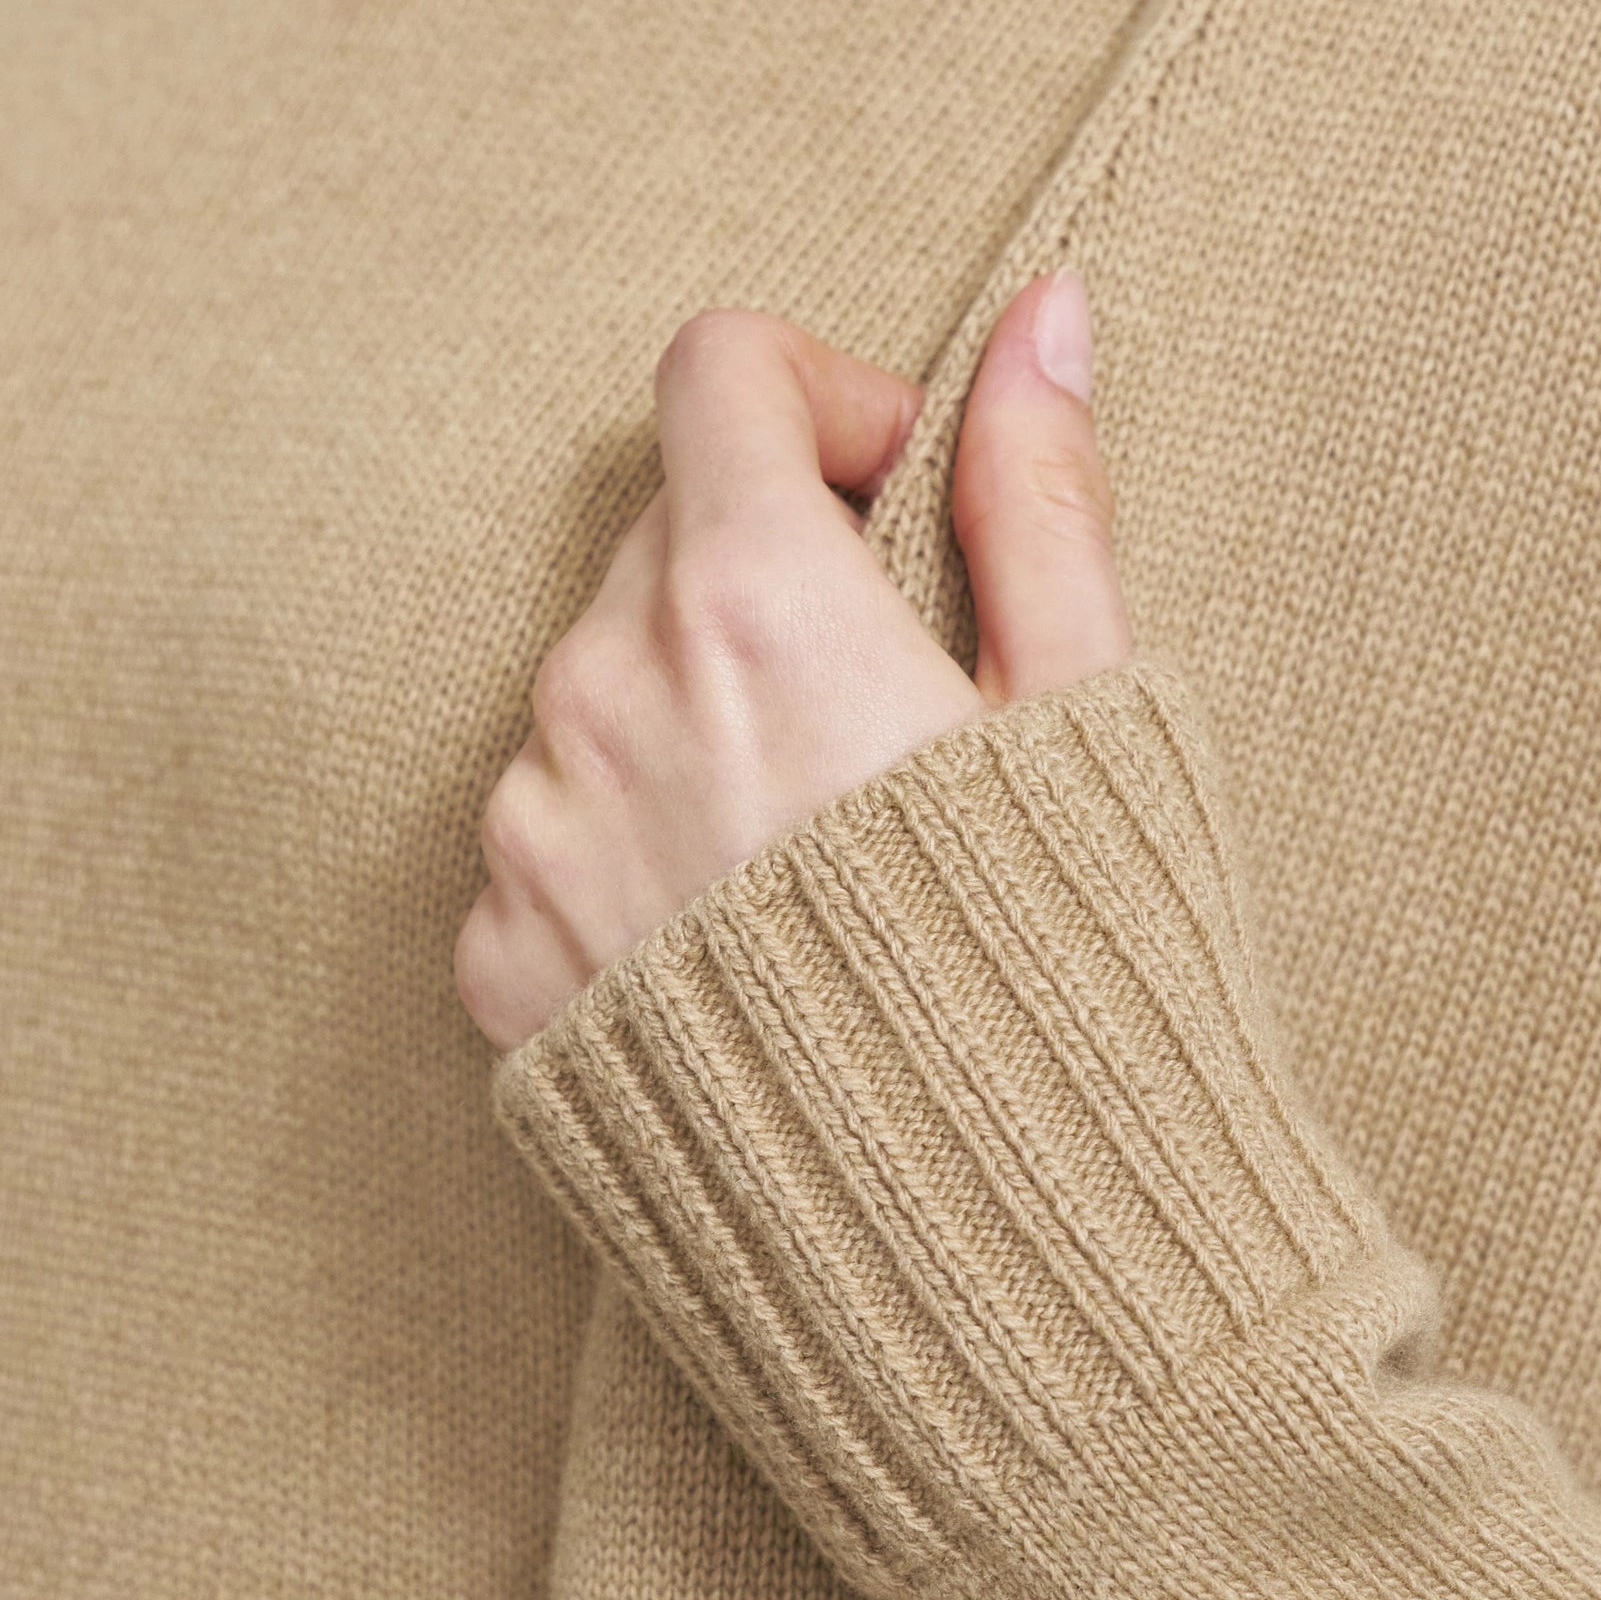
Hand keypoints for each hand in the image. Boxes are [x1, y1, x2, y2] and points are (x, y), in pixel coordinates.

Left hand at [455, 265, 1130, 1051]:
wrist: (996, 1288)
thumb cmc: (1083, 990)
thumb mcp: (1098, 717)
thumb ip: (1040, 495)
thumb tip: (1045, 311)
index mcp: (757, 606)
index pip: (719, 372)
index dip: (827, 401)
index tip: (906, 493)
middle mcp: (606, 700)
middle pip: (667, 535)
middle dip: (778, 568)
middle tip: (903, 708)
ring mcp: (534, 840)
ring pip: (599, 685)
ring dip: (701, 712)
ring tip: (835, 856)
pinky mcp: (502, 971)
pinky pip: (552, 839)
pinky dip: (638, 852)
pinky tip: (758, 954)